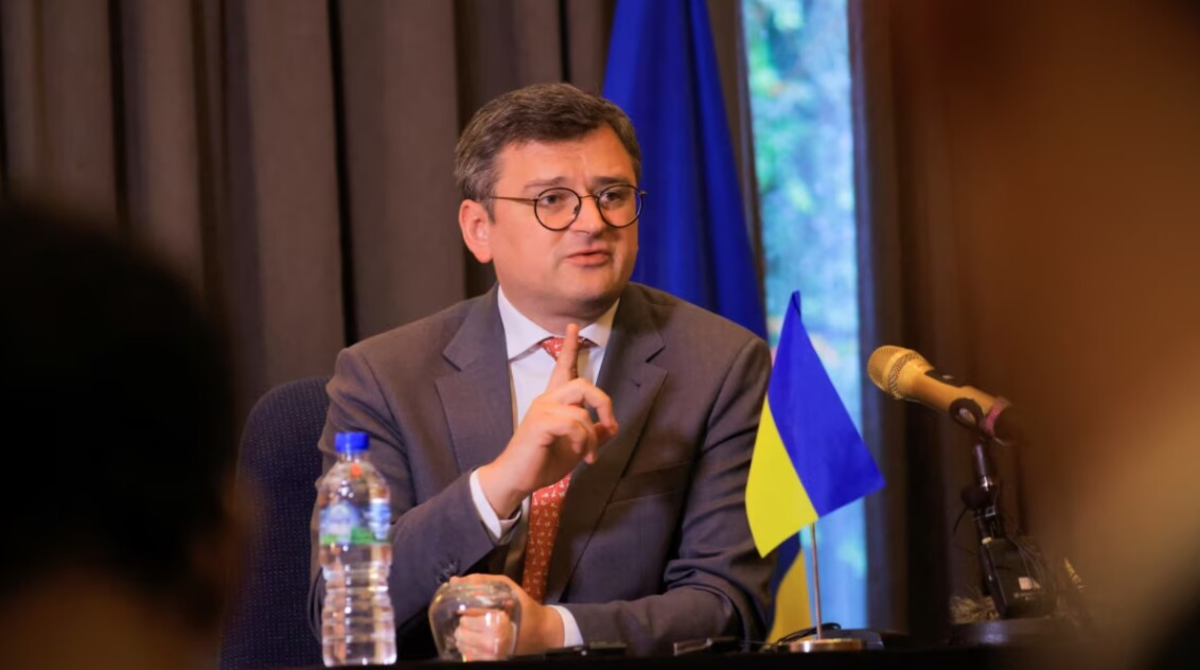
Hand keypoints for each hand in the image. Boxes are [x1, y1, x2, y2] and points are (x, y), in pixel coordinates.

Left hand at [451, 574, 563, 655]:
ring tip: (478, 628)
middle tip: (478, 618)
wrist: (541, 632)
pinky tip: (480, 639)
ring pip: (461, 643)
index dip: (466, 609)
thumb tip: (454, 581)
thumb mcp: (506, 587)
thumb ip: (480, 581)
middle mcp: (492, 642)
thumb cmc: (523, 608)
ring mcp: (490, 655)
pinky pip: (467, 654)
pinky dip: (470, 645)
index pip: (465, 616)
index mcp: (497, 623)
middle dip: (466, 622)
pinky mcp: (490, 662)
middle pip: (461, 629)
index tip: (473, 607)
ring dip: (466, 634)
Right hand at [478, 323, 618, 516]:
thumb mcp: (576, 449)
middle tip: (609, 426)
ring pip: (582, 409)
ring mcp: (542, 410)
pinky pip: (574, 424)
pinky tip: (580, 455)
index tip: (574, 326)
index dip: (570, 348)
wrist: (517, 480)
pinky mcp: (540, 423)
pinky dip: (584, 442)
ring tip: (588, 455)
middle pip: (583, 383)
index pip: (562, 369)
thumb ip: (594, 435)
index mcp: (553, 403)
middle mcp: (546, 400)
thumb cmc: (541, 463)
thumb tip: (612, 426)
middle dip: (603, 403)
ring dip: (592, 437)